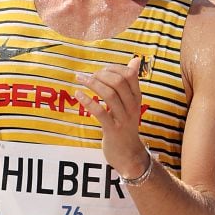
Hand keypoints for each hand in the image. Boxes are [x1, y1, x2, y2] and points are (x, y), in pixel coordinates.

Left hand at [75, 57, 148, 178]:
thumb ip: (131, 82)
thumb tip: (135, 60)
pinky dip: (88, 101)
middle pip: (119, 82)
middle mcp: (132, 106)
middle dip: (101, 74)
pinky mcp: (113, 130)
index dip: (113, 68)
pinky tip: (78, 94)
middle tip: (88, 76)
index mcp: (137, 97)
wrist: (129, 154)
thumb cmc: (126, 125)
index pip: (129, 75)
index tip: (100, 70)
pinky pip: (100, 112)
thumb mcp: (131, 103)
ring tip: (80, 79)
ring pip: (110, 95)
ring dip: (92, 84)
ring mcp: (123, 118)